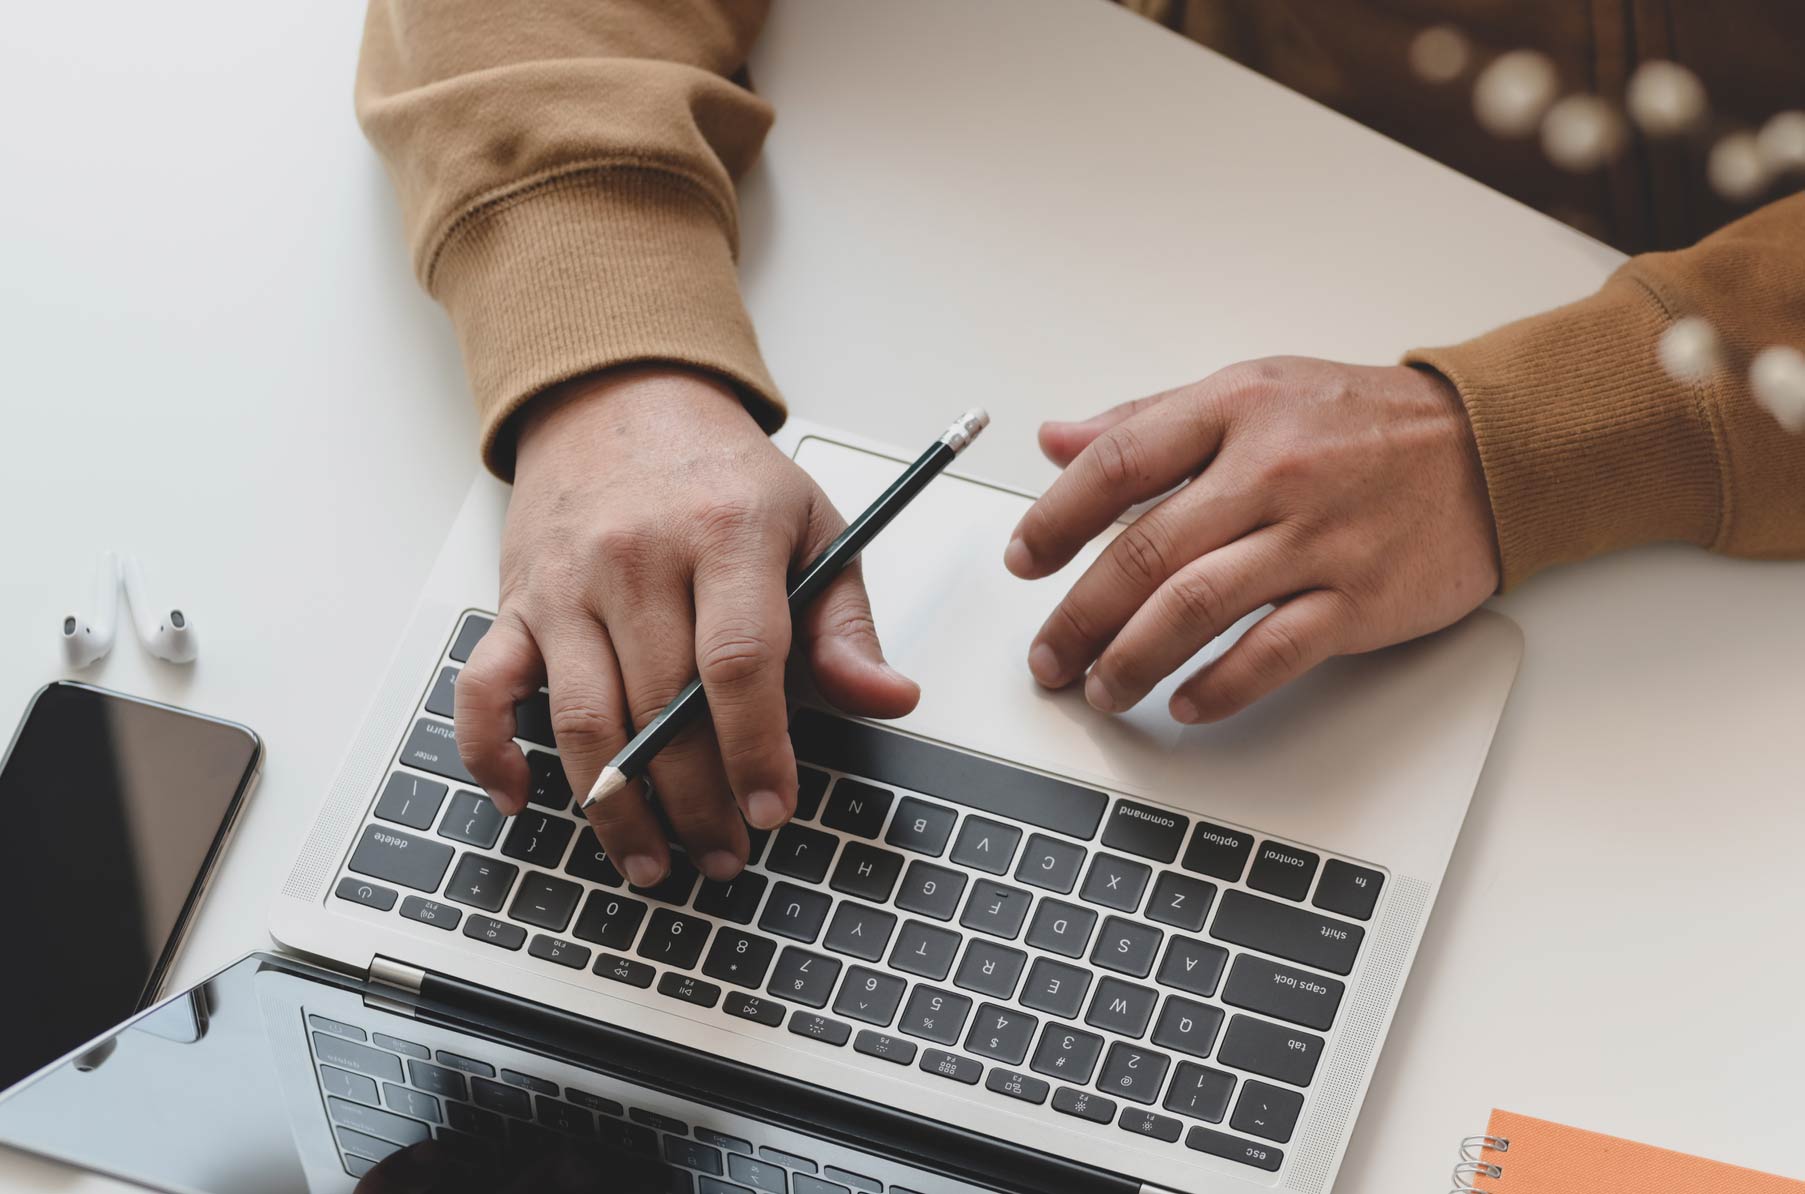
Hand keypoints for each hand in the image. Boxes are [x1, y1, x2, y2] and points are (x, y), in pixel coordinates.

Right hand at [455, 367, 917, 884]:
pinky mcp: (516, 602)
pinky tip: (524, 801)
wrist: (620, 399)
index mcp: (725, 532)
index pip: (739, 661)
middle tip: (725, 855)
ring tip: (652, 861)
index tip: (772, 809)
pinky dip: (493, 752)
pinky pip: (484, 688)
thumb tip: (890, 699)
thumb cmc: (722, 475)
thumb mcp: (811, 526)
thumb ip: (845, 624)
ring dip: (615, 806)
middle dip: (696, 801)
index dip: (757, 749)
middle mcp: (637, 558)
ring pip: (582, 718)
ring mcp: (567, 583)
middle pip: (662, 705)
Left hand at [1005, 358, 1498, 721]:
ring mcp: (1317, 538)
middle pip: (1144, 552)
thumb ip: (1149, 420)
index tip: (1023, 561)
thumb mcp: (1252, 391)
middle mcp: (1272, 471)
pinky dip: (1218, 687)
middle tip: (1048, 657)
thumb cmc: (1362, 422)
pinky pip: (1272, 652)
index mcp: (1235, 409)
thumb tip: (1055, 440)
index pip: (1118, 463)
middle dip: (1079, 616)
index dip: (1056, 519)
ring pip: (1195, 607)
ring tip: (1099, 689)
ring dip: (1130, 660)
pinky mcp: (1360, 598)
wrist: (1492, 450)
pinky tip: (1183, 703)